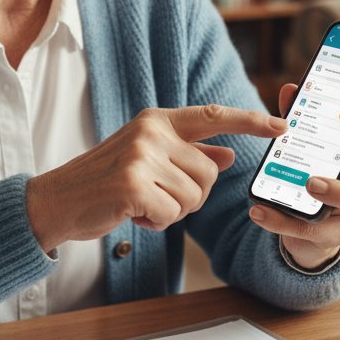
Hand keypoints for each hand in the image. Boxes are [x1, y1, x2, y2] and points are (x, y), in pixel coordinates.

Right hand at [27, 105, 286, 250]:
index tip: (282, 125)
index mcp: (157, 120)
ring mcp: (141, 156)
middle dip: (189, 195)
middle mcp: (152, 132)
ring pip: (194, 197)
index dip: (251, 121)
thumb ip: (188, 154)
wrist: (56, 200)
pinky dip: (156, 222)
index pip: (214, 116)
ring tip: (139, 202)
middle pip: (209, 173)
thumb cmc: (104, 182)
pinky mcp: (133, 184)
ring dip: (171, 211)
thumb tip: (227, 155)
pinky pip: (172, 214)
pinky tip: (131, 213)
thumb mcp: (148, 159)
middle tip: (154, 196)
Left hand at [249, 82, 339, 269]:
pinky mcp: (323, 237)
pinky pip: (307, 234)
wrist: (309, 216)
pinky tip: (259, 210)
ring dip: (319, 210)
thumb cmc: (317, 168)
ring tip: (297, 192)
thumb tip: (292, 90)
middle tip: (314, 180)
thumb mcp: (311, 143)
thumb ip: (304, 117)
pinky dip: (281, 222)